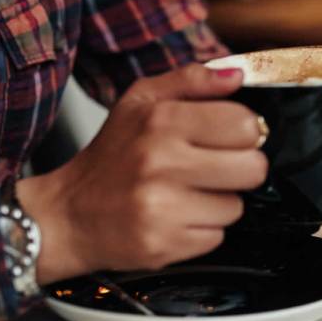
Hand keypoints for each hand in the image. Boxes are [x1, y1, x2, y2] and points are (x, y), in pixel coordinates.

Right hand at [19, 64, 267, 283]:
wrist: (68, 215)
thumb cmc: (110, 157)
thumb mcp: (140, 102)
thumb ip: (191, 81)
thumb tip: (236, 76)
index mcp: (161, 121)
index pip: (245, 124)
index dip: (244, 133)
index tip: (228, 138)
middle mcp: (161, 163)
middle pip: (253, 168)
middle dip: (239, 169)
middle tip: (211, 168)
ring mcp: (161, 208)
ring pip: (236, 206)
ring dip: (218, 202)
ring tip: (185, 194)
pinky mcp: (163, 245)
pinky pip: (216, 236)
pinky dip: (202, 230)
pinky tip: (175, 218)